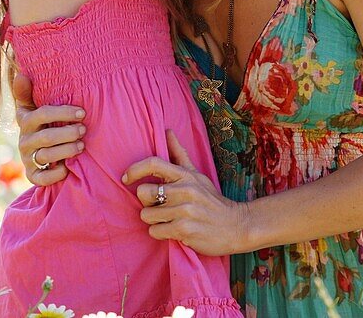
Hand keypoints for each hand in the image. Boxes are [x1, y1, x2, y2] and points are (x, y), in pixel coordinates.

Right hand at [13, 72, 85, 186]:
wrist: (40, 149)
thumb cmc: (44, 121)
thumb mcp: (35, 105)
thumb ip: (29, 92)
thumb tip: (21, 74)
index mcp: (25, 119)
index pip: (41, 114)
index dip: (63, 113)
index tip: (82, 112)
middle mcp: (24, 140)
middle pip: (46, 137)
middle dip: (68, 133)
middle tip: (84, 129)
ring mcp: (27, 158)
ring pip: (46, 156)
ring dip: (66, 150)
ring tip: (81, 146)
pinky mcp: (32, 174)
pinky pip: (42, 178)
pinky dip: (55, 174)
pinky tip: (67, 168)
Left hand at [123, 130, 249, 255]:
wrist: (236, 225)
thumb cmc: (212, 200)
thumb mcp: (197, 175)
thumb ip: (180, 154)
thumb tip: (167, 130)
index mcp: (186, 175)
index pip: (153, 163)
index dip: (135, 169)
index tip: (126, 178)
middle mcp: (185, 190)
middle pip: (143, 193)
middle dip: (147, 202)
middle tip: (161, 207)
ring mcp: (185, 210)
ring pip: (146, 215)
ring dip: (154, 220)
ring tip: (170, 219)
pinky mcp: (184, 230)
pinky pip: (155, 231)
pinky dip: (161, 233)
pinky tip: (174, 231)